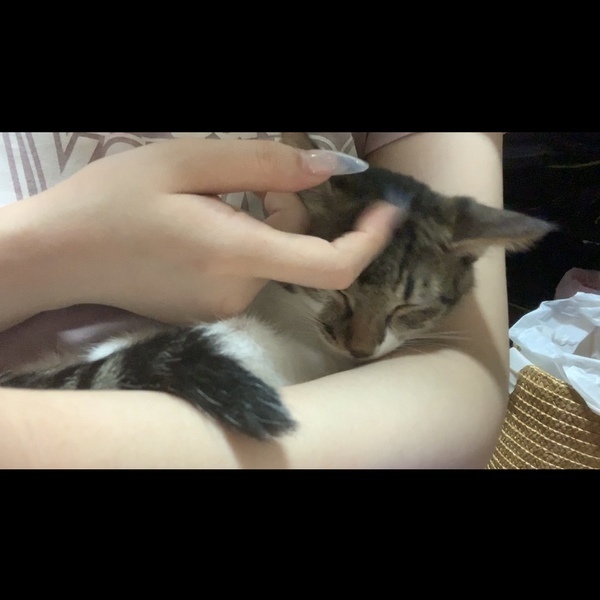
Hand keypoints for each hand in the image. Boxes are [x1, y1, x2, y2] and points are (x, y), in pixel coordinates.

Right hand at [16, 138, 401, 323]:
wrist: (58, 257)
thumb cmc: (112, 201)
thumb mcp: (186, 161)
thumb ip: (266, 165)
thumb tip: (329, 169)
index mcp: (237, 254)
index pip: (332, 265)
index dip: (369, 238)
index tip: (386, 206)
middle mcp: (239, 293)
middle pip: (298, 249)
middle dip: (287, 208)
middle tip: (240, 177)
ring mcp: (224, 309)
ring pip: (272, 258)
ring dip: (262, 222)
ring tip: (207, 200)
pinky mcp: (210, 313)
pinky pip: (248, 272)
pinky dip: (243, 243)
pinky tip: (199, 226)